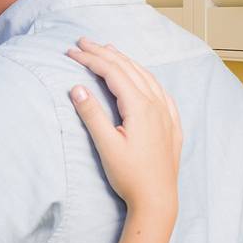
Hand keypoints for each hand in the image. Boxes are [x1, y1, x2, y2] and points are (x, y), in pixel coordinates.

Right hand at [66, 38, 181, 217]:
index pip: (112, 73)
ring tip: (108, 49)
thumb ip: (92, 115)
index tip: (70, 52)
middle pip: (128, 69)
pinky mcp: (171, 124)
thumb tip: (77, 88)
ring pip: (146, 76)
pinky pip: (160, 90)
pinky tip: (142, 77)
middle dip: (104, 53)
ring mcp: (166, 114)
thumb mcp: (106, 145)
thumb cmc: (130, 175)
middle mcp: (156, 105)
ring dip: (125, 61)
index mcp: (140, 107)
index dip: (90, 59)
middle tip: (82, 42)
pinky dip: (145, 76)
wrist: (158, 199)